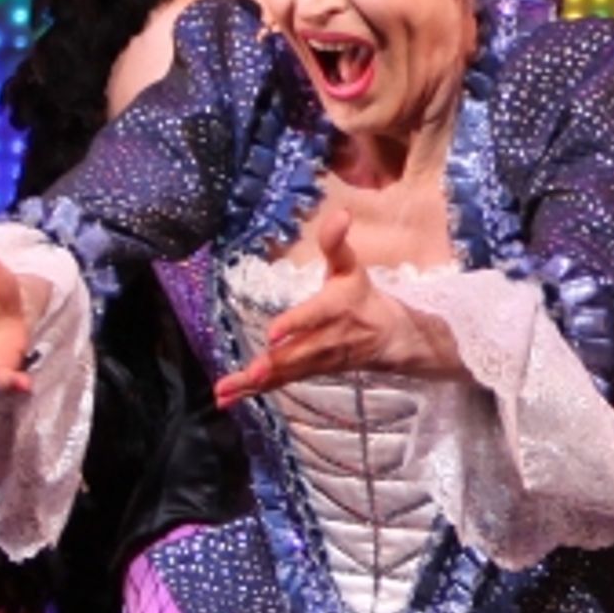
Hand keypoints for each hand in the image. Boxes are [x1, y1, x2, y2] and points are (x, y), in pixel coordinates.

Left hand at [214, 210, 458, 405]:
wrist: (387, 337)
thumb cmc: (361, 297)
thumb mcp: (351, 267)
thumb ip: (337, 244)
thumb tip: (339, 213)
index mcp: (335, 308)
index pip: (314, 316)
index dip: (296, 324)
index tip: (274, 332)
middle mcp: (325, 338)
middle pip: (297, 354)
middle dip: (274, 365)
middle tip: (251, 373)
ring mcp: (316, 360)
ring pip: (284, 373)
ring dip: (254, 384)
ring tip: (226, 392)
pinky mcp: (307, 372)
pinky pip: (279, 383)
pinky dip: (253, 393)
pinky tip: (226, 399)